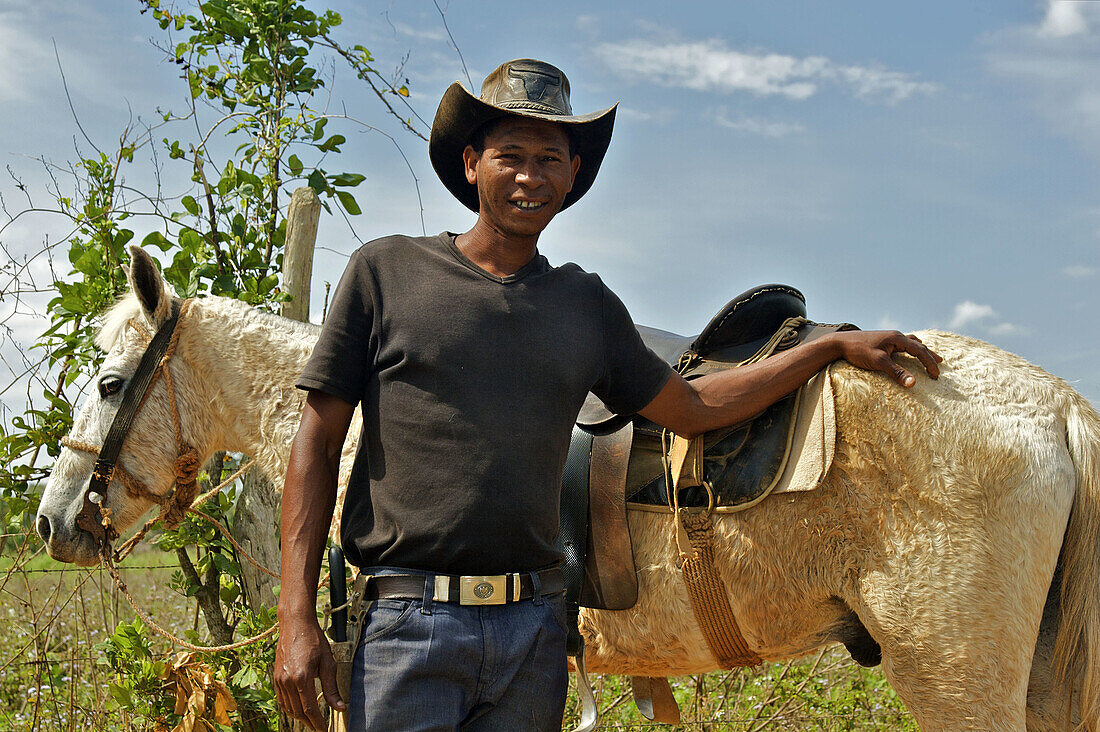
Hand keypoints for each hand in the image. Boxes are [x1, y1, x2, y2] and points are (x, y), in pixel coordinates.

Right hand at [274, 615, 344, 729]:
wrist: (295, 624)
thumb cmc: (314, 640)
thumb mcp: (328, 663)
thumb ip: (332, 688)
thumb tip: (341, 707)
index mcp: (302, 678)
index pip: (310, 709)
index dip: (318, 724)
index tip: (324, 731)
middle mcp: (287, 681)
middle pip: (298, 712)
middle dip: (309, 723)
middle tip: (319, 728)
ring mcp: (279, 680)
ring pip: (288, 708)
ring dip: (299, 717)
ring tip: (311, 721)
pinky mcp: (275, 677)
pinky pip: (281, 700)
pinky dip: (290, 708)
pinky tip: (298, 709)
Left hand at [830, 330, 942, 386]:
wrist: (839, 343)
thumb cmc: (858, 351)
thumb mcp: (879, 362)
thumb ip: (897, 372)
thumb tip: (914, 384)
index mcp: (897, 338)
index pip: (920, 350)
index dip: (929, 363)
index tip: (936, 375)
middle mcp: (895, 335)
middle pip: (918, 344)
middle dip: (929, 356)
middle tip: (939, 366)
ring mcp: (888, 337)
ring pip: (911, 342)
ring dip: (921, 350)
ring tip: (930, 356)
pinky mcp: (882, 341)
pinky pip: (902, 344)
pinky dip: (910, 349)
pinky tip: (908, 352)